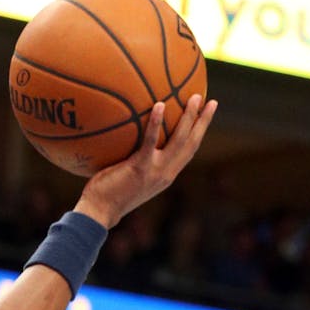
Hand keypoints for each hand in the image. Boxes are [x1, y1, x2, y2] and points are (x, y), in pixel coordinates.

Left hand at [76, 95, 217, 228]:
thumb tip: (127, 138)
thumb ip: (136, 161)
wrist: (100, 212)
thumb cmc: (107, 193)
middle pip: (193, 143)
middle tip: (210, 101)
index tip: (206, 115)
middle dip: (204, 121)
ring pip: (181, 140)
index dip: (199, 133)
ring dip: (191, 117)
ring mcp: (156, 171)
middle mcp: (167, 173)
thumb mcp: (129, 177)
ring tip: (195, 97)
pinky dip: (156, 122)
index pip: (189, 151)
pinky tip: (159, 105)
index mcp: (167, 175)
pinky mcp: (141, 167)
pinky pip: (151, 141)